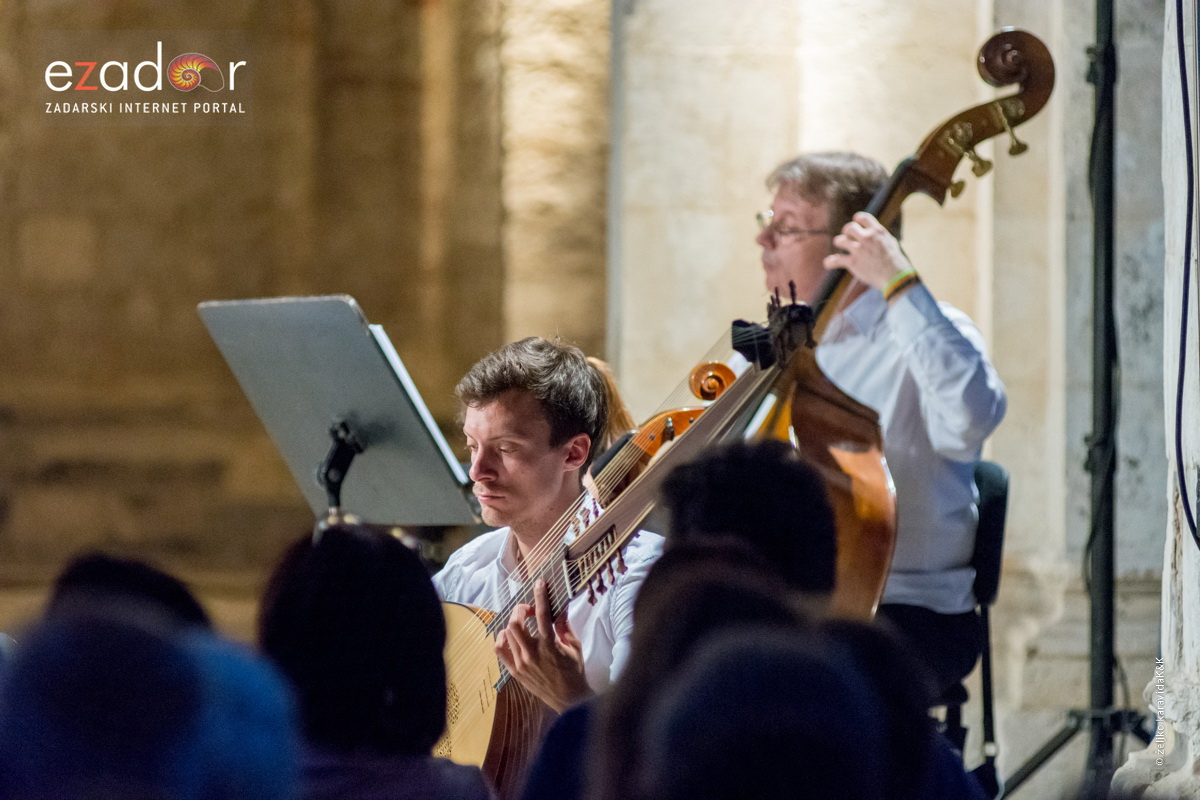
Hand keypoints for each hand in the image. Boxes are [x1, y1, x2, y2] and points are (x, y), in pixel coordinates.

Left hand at [494, 579, 590, 712]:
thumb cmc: (574, 671)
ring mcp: (521, 663)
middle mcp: (532, 653)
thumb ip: (565, 626)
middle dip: (521, 609)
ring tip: (522, 623)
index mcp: (550, 645)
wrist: (568, 699)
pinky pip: (499, 650)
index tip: (540, 582)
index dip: (540, 595)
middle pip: (516, 622)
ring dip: (513, 622)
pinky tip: (510, 636)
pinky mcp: (514, 671)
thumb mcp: (574, 646)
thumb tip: (560, 607)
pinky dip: (502, 638)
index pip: (543, 615)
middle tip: (530, 610)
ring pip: (506, 634)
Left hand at [823, 212, 912, 291]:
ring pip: (840, 240)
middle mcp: (867, 238)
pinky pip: (836, 260)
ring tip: (840, 246)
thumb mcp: (891, 242)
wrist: (895, 277)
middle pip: (849, 228)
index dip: (857, 219)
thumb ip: (880, 236)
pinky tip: (828, 263)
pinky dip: (830, 262)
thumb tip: (874, 232)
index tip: (855, 221)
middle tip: (847, 236)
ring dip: (838, 242)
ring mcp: (859, 250)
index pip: (863, 218)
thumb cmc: (896, 261)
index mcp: (877, 231)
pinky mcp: (853, 262)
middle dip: (846, 231)